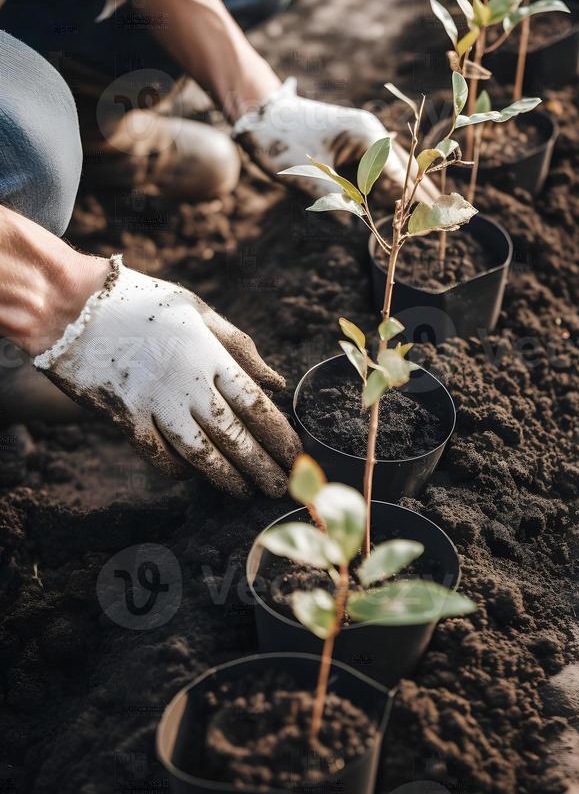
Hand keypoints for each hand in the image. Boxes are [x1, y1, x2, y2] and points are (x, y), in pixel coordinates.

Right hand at [34, 257, 300, 496]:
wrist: (69, 305)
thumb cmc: (139, 301)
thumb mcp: (195, 309)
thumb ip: (238, 346)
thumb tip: (276, 382)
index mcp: (208, 353)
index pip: (255, 404)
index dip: (278, 434)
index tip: (295, 455)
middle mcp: (186, 383)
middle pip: (234, 435)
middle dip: (262, 465)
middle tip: (280, 487)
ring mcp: (153, 403)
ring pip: (200, 453)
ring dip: (227, 477)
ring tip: (246, 493)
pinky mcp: (123, 417)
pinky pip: (156, 454)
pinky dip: (177, 470)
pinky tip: (192, 477)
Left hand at [233, 79, 439, 202]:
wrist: (257, 115)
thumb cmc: (279, 139)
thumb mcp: (304, 174)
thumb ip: (332, 198)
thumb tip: (354, 221)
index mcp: (366, 136)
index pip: (400, 175)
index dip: (420, 200)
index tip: (440, 220)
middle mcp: (369, 136)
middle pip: (404, 172)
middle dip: (424, 197)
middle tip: (451, 222)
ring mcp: (360, 142)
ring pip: (391, 174)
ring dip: (407, 196)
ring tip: (433, 218)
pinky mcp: (348, 149)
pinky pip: (373, 174)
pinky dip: (386, 191)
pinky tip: (399, 209)